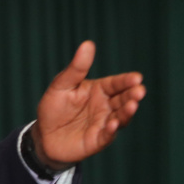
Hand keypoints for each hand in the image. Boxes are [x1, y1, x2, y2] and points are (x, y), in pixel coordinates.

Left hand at [34, 40, 145, 168]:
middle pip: (123, 99)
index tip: (137, 77)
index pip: (116, 84)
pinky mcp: (97, 140)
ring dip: (127, 112)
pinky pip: (107, 135)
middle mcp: (105, 106)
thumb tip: (88, 43)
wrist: (43, 135)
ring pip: (120, 117)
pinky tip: (113, 124)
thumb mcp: (61, 85)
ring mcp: (103, 123)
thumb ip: (76, 68)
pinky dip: (111, 130)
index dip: (126, 81)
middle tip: (140, 91)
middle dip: (132, 95)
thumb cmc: (53, 107)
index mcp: (99, 90)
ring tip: (132, 105)